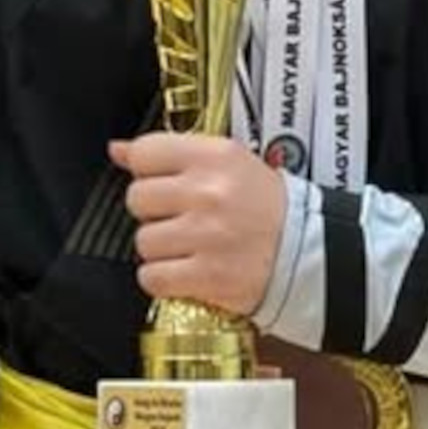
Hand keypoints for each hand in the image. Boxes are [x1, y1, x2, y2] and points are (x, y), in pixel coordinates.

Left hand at [112, 132, 286, 316]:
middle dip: (153, 211)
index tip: (159, 181)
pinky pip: (152, 277)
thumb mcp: (229, 162)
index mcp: (217, 156)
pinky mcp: (207, 275)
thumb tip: (118, 149)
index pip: (145, 152)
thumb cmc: (268, 208)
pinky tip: (185, 270)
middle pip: (137, 198)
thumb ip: (173, 152)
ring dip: (160, 249)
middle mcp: (210, 193)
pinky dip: (163, 279)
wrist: (309, 252)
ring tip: (188, 246)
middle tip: (179, 218)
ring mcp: (207, 236)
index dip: (146, 170)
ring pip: (143, 241)